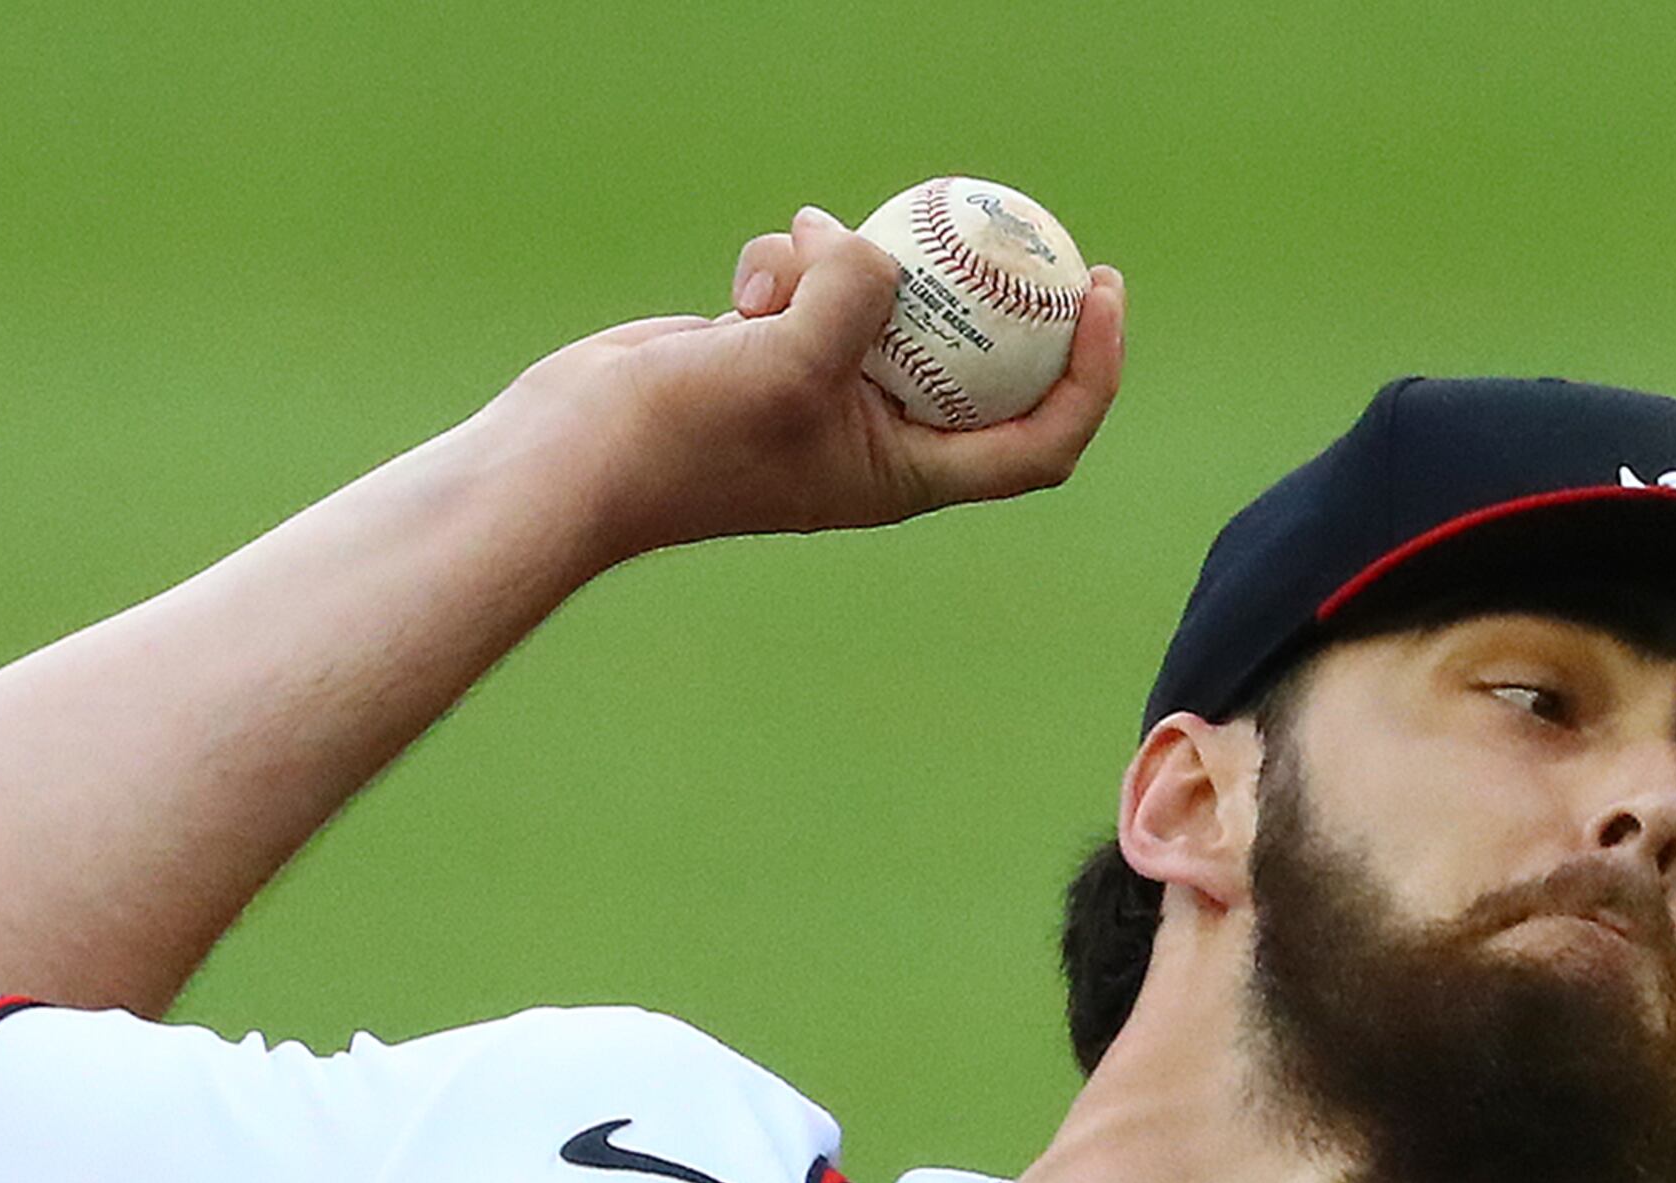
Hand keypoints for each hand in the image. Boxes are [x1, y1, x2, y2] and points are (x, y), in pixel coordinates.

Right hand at [498, 208, 1126, 564]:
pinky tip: (746, 282)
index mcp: (904, 474)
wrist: (578, 453)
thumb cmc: (682, 439)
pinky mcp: (776, 350)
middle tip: (1014, 215)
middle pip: (977, 358)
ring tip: (797, 257)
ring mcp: (825, 391)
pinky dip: (788, 263)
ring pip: (883, 300)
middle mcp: (876, 438)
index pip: (1036, 440)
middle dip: (988, 287)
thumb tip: (875, 250)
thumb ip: (851, 300)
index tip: (1098, 293)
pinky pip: (816, 283)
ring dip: (847, 261)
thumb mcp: (782, 363)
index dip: (1087, 374)